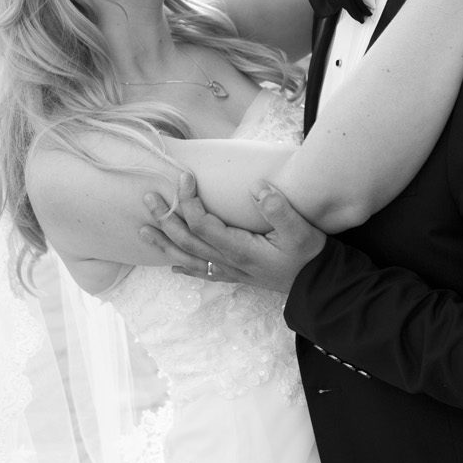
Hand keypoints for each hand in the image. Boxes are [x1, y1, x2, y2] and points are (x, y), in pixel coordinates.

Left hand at [139, 173, 326, 294]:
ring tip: (143, 231)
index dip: (188, 200)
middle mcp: (229, 261)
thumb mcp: (301, 230)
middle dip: (166, 218)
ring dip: (164, 244)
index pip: (202, 223)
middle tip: (149, 197)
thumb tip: (257, 187)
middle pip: (187, 240)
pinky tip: (172, 267)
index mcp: (240, 248)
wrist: (319, 286)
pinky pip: (203, 273)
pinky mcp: (237, 276)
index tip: (184, 176)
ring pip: (188, 258)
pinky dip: (185, 268)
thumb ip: (279, 209)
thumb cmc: (310, 256)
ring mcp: (230, 271)